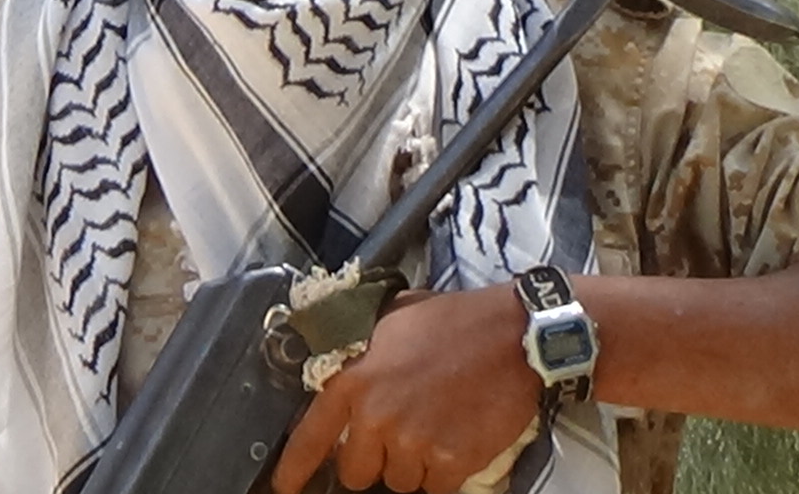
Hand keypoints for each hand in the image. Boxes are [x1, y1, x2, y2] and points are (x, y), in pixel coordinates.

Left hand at [270, 285, 540, 493]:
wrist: (513, 334)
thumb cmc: (454, 322)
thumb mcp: (391, 322)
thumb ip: (360, 354)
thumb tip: (341, 374)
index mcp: (355, 379)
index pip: (311, 436)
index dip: (294, 468)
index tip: (285, 487)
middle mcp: (377, 416)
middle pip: (356, 472)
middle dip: (375, 458)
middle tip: (403, 430)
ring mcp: (413, 442)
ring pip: (398, 480)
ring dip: (414, 464)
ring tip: (438, 424)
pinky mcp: (450, 462)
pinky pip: (435, 486)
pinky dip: (446, 471)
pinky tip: (459, 437)